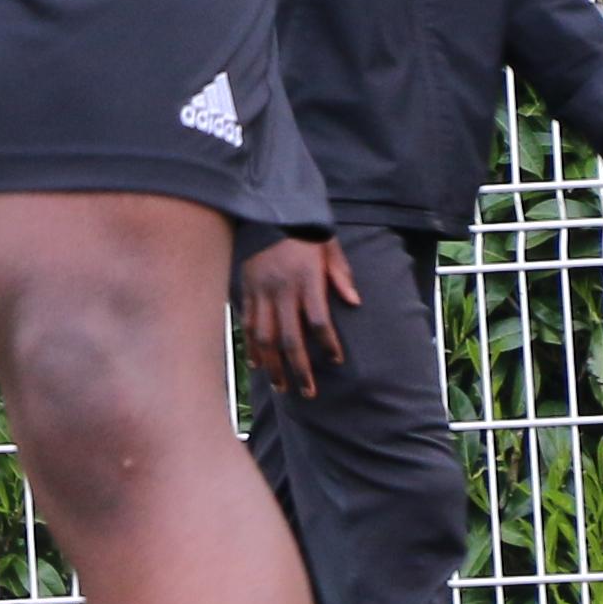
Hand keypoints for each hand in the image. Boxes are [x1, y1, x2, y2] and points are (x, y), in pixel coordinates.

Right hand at [236, 230, 356, 402]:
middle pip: (290, 338)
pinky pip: (247, 323)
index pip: (319, 320)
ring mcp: (261, 292)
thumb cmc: (305, 232)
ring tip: (282, 386)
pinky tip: (258, 364)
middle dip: (299, 368)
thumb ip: (341, 276)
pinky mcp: (247, 290)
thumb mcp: (330, 248)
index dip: (328, 343)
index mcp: (307, 280)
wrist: (268, 211)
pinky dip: (252, 346)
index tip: (336, 361)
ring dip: (273, 365)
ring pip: (265, 337)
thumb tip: (355, 302)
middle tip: (308, 392)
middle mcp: (282, 289)